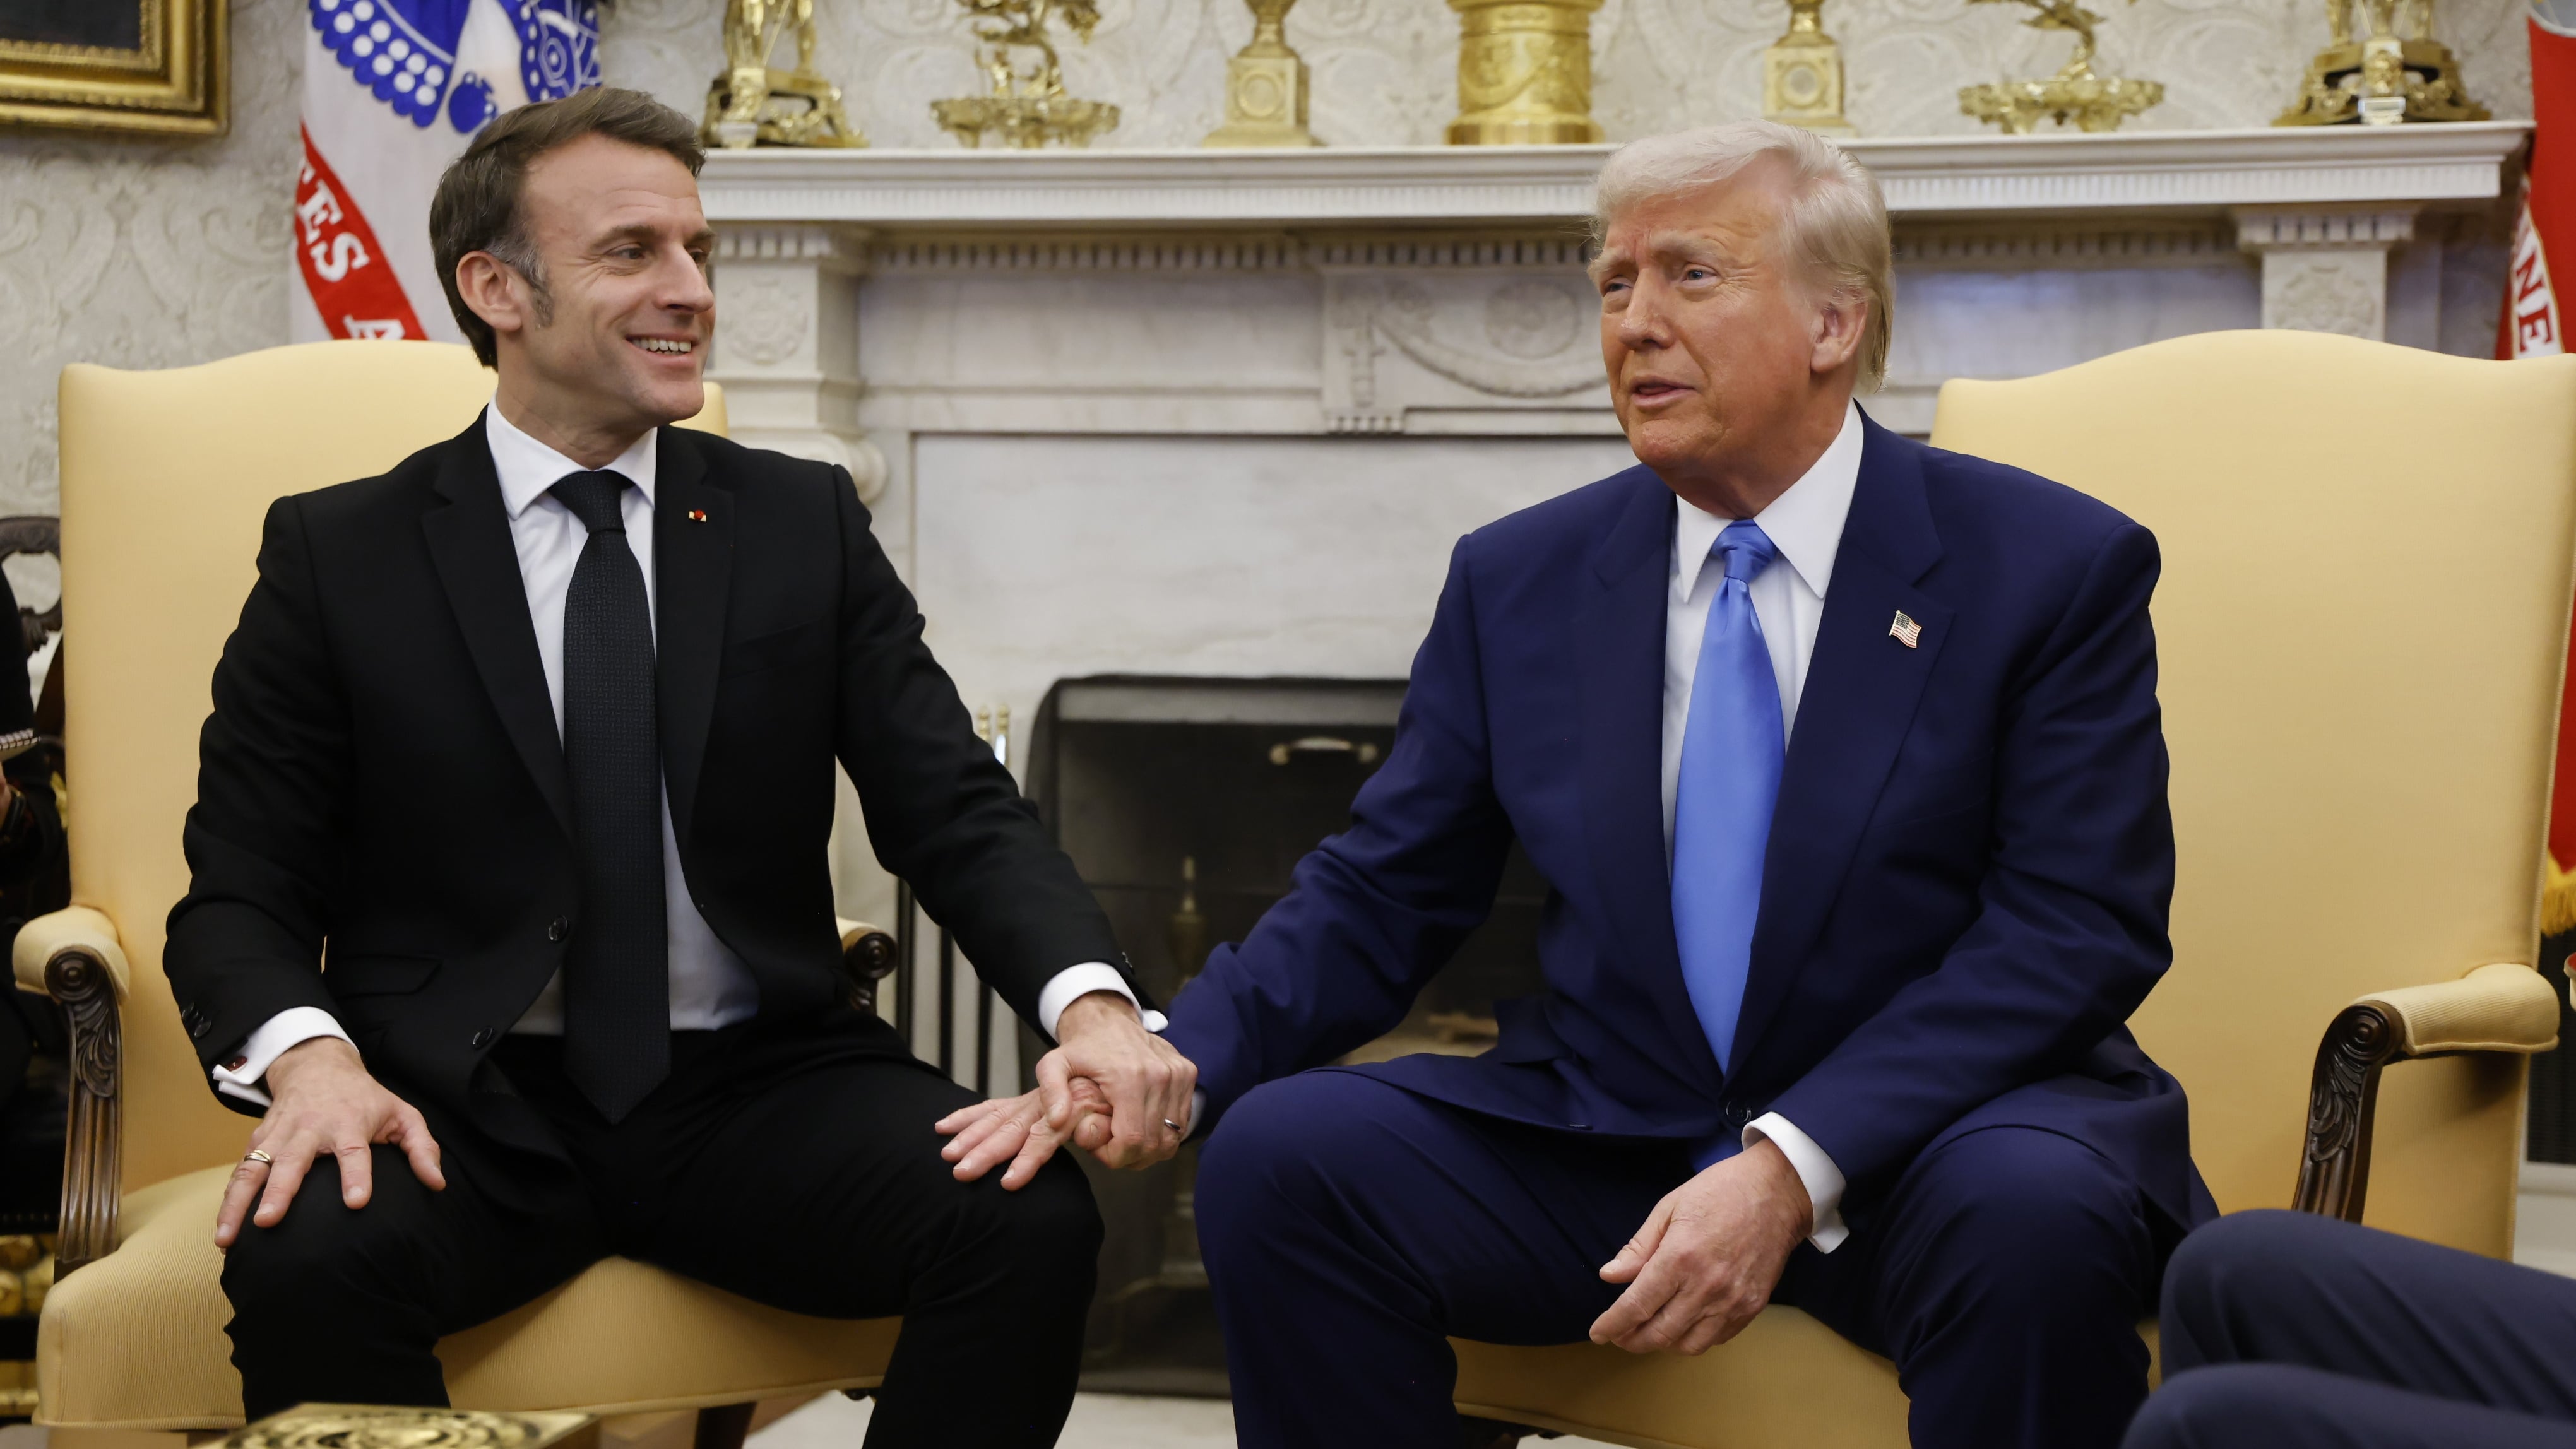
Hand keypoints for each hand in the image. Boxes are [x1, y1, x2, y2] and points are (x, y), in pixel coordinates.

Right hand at [214, 1036, 445, 1251]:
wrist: (317, 1066)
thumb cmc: (365, 1098)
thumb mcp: (402, 1114)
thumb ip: (422, 1148)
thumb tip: (437, 1183)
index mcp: (348, 1123)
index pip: (354, 1151)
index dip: (356, 1175)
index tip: (357, 1202)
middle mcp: (309, 1129)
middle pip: (292, 1161)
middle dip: (280, 1192)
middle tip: (269, 1222)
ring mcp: (278, 1134)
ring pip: (253, 1169)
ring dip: (238, 1203)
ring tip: (226, 1239)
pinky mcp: (258, 1140)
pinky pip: (240, 1171)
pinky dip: (228, 1199)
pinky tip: (223, 1230)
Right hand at [934, 1079, 1108, 1187]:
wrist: (1112, 1060)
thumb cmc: (1117, 1094)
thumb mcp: (1118, 1108)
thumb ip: (1101, 1125)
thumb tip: (1084, 1135)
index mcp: (1069, 1107)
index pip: (1045, 1136)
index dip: (1027, 1159)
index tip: (1007, 1183)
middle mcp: (1043, 1104)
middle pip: (1011, 1129)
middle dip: (984, 1152)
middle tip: (961, 1172)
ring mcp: (1030, 1102)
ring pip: (996, 1118)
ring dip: (970, 1136)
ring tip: (947, 1153)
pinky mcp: (1024, 1102)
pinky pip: (991, 1108)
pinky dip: (967, 1117)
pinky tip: (944, 1126)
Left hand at [1042, 990, 1196, 1168]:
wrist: (1110, 1020)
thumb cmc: (1082, 1048)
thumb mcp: (1053, 1065)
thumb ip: (1050, 1092)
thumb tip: (1058, 1121)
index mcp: (1130, 1077)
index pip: (1132, 1140)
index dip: (1114, 1156)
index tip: (1098, 1149)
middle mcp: (1162, 1076)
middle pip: (1152, 1144)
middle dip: (1129, 1157)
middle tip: (1109, 1146)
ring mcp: (1179, 1075)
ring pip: (1170, 1139)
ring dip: (1147, 1150)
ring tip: (1124, 1138)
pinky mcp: (1188, 1074)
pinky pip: (1181, 1124)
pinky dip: (1162, 1134)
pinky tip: (1140, 1125)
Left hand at [1589, 1137, 1811, 1354]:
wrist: (1778, 1191)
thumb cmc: (1719, 1191)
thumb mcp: (1669, 1208)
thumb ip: (1638, 1248)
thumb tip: (1609, 1276)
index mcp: (1680, 1257)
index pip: (1636, 1306)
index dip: (1612, 1325)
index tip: (1598, 1333)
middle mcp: (1707, 1286)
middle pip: (1660, 1334)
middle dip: (1632, 1341)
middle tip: (1618, 1335)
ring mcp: (1733, 1300)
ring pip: (1688, 1345)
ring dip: (1663, 1344)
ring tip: (1648, 1332)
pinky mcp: (1753, 1307)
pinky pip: (1717, 1339)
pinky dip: (1694, 1339)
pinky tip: (1682, 1325)